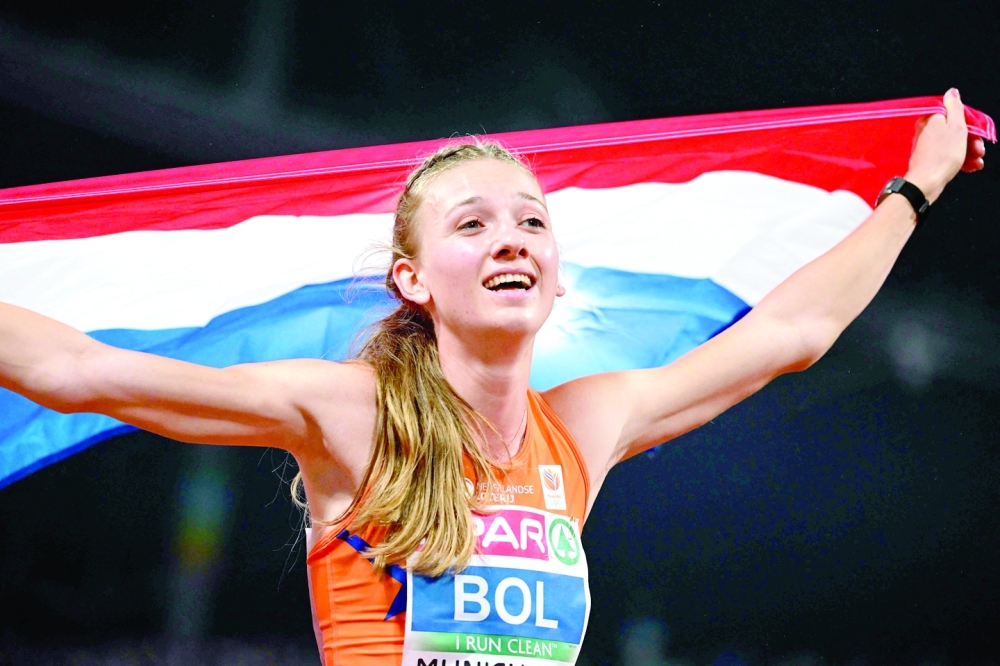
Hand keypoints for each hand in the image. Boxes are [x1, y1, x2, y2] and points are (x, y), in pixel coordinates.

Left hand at [905, 88, 985, 203]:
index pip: (954, 113)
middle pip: (955, 129)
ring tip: (976, 162)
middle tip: (979, 151)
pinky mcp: (927, 157)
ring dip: (968, 152)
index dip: (970, 123)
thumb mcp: (955, 126)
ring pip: (953, 143)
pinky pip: (946, 154)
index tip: (978, 134)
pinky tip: (970, 167)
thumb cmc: (944, 154)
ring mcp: (926, 144)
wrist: (927, 181)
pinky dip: (959, 159)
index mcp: (932, 117)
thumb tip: (951, 92)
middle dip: (971, 140)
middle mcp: (926, 128)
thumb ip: (954, 107)